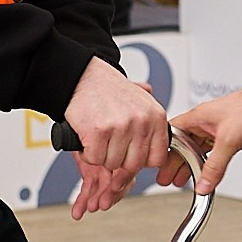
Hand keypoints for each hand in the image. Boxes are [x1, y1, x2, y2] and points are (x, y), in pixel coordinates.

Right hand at [62, 58, 168, 219]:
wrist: (84, 76)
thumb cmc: (110, 91)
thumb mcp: (142, 105)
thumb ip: (151, 130)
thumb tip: (156, 158)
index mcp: (156, 117)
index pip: (157, 159)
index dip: (140, 161)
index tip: (130, 156)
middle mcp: (141, 122)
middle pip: (133, 165)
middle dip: (118, 161)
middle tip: (109, 147)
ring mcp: (120, 127)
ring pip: (112, 164)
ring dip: (101, 155)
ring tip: (99, 137)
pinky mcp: (98, 131)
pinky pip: (94, 159)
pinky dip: (87, 153)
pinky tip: (88, 138)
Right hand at [165, 73, 241, 192]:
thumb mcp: (228, 140)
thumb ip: (214, 166)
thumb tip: (203, 184)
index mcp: (198, 117)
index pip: (172, 133)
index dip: (164, 150)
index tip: (159, 166)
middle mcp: (206, 123)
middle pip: (183, 145)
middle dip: (174, 162)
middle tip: (166, 178)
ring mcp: (218, 130)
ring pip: (197, 150)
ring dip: (189, 165)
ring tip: (179, 180)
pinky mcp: (231, 137)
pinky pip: (213, 154)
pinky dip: (207, 165)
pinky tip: (203, 174)